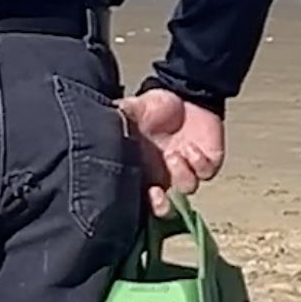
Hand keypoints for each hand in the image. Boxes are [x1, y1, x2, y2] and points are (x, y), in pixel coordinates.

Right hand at [116, 89, 225, 216]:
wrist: (183, 93)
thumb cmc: (152, 107)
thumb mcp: (128, 112)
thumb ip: (116, 122)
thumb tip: (92, 125)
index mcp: (143, 168)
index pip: (141, 197)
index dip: (142, 204)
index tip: (141, 195)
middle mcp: (164, 174)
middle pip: (165, 206)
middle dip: (163, 207)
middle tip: (158, 194)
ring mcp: (187, 169)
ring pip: (187, 187)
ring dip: (180, 174)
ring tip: (173, 154)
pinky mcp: (208, 162)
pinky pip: (206, 172)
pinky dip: (198, 163)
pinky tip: (190, 147)